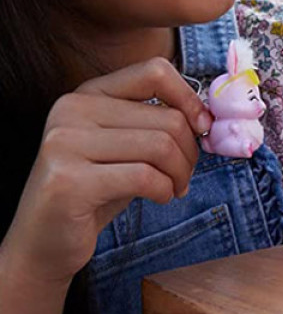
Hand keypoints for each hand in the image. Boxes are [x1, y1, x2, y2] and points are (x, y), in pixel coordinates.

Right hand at [1, 58, 212, 287]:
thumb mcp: (126, 146)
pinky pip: (145, 177)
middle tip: (184, 175)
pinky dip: (165, 190)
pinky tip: (159, 198)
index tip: (201, 127)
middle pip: (167, 118)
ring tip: (173, 188)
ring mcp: (64, 144)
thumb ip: (155, 121)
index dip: (189, 99)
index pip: (155, 71)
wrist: (44, 242)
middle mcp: (70, 111)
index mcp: (86, 94)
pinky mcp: (68, 181)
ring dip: (180, 174)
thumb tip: (207, 116)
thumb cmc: (96, 190)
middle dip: (190, 152)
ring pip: (161, 146)